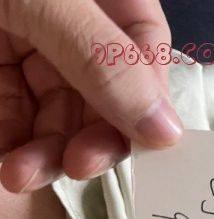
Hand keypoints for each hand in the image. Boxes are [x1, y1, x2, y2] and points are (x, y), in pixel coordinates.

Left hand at [0, 0, 182, 192]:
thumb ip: (102, 59)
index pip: (147, 49)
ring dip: (47, 154)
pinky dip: (13, 146)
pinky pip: (14, 116)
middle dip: (92, 137)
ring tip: (20, 175)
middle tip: (78, 167)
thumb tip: (167, 132)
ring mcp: (31, 46)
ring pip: (59, 113)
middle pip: (107, 93)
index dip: (148, 100)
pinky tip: (8, 162)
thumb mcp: (45, 3)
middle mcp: (76, 24)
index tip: (144, 143)